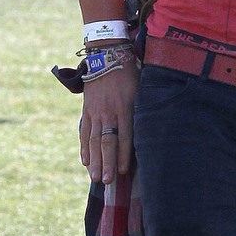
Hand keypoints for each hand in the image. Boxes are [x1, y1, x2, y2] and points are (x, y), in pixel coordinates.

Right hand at [80, 63, 136, 184]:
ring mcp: (95, 112)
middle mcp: (109, 112)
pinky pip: (84, 132)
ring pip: (93, 140)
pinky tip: (86, 162)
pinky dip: (84, 148)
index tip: (124, 171)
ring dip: (95, 160)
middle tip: (107, 181)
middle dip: (107, 163)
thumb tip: (151, 131)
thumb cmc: (130, 74)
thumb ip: (142, 110)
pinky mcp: (87, 110)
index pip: (125, 136)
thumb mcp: (141, 89)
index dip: (124, 154)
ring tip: (95, 177)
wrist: (107, 55)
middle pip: (106, 141)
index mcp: (125, 107)